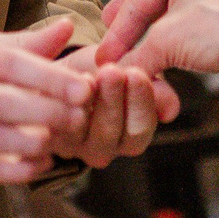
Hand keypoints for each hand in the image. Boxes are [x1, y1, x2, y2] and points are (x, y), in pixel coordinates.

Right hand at [0, 20, 91, 185]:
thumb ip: (23, 44)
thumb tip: (67, 28)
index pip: (7, 63)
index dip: (48, 76)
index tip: (82, 87)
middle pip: (2, 103)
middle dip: (47, 112)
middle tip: (79, 117)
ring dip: (31, 143)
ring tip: (59, 141)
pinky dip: (14, 171)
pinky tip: (39, 165)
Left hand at [49, 48, 175, 168]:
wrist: (60, 69)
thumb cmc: (100, 69)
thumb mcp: (131, 71)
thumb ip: (155, 91)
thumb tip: (172, 112)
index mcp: (130, 137)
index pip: (139, 130)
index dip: (140, 103)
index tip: (137, 73)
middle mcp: (102, 148)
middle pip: (111, 134)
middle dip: (113, 100)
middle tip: (112, 71)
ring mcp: (72, 146)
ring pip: (81, 131)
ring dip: (83, 102)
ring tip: (87, 74)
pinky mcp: (47, 138)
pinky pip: (53, 126)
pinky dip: (59, 105)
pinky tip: (63, 82)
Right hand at [96, 0, 218, 75]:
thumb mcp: (169, 41)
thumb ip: (137, 55)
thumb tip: (120, 70)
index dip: (117, 31)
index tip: (106, 53)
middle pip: (153, 3)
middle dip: (131, 28)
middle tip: (112, 42)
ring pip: (172, 15)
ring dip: (154, 38)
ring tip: (136, 53)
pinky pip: (192, 25)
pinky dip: (176, 41)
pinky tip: (167, 55)